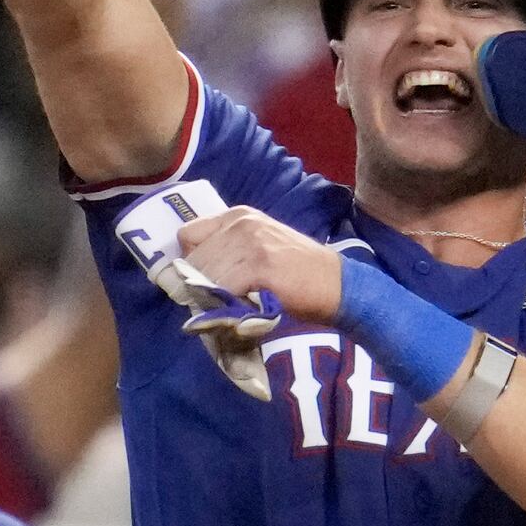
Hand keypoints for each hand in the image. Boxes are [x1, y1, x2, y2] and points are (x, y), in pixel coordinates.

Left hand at [170, 202, 347, 326]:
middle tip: (215, 304)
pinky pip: (223, 288)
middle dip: (198, 286)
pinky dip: (225, 304)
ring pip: (206, 276)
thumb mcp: (259, 247)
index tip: (198, 282)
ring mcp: (250, 242)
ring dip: (211, 298)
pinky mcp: (260, 265)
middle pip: (194, 259)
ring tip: (229, 308)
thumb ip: (228, 251)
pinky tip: (240, 309)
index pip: (188, 234)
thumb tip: (190, 276)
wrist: (336, 284)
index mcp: (238, 215)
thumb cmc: (297, 273)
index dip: (190, 262)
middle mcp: (241, 223)